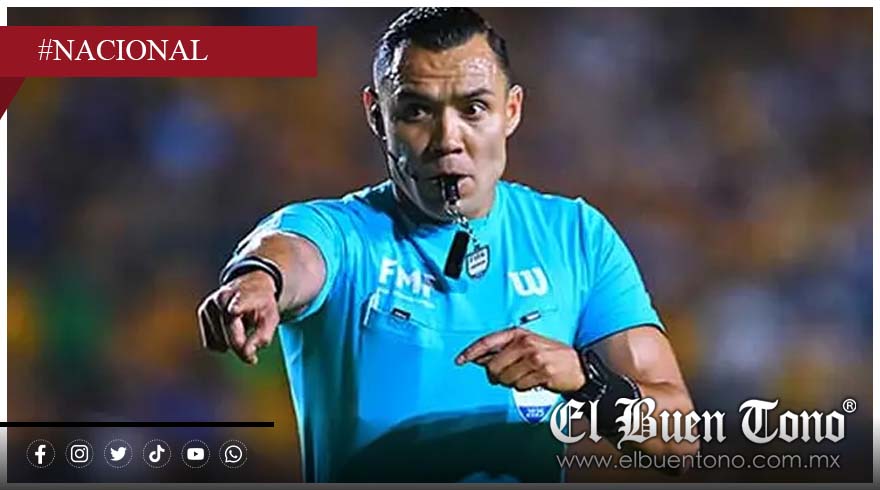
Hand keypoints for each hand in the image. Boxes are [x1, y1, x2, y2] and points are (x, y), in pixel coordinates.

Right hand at [197, 270, 280, 364]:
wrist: (251, 286)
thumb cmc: (262, 305)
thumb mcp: (271, 319)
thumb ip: (262, 337)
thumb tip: (247, 354)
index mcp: (245, 295)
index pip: (239, 303)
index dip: (237, 307)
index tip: (233, 310)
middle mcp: (224, 297)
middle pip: (229, 334)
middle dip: (241, 349)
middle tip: (253, 358)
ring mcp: (210, 304)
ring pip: (219, 342)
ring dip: (232, 343)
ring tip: (242, 326)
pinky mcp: (202, 312)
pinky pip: (210, 343)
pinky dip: (221, 342)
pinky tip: (230, 329)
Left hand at [455, 327, 585, 392]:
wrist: (579, 365)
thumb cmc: (550, 355)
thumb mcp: (527, 345)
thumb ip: (504, 350)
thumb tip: (479, 359)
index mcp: (518, 334)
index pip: (487, 341)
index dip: (471, 352)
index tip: (459, 360)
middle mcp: (524, 343)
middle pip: (493, 366)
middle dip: (496, 376)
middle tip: (509, 375)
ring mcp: (534, 357)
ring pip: (505, 378)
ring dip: (512, 382)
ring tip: (526, 376)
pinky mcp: (542, 371)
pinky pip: (520, 386)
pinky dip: (524, 387)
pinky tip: (535, 380)